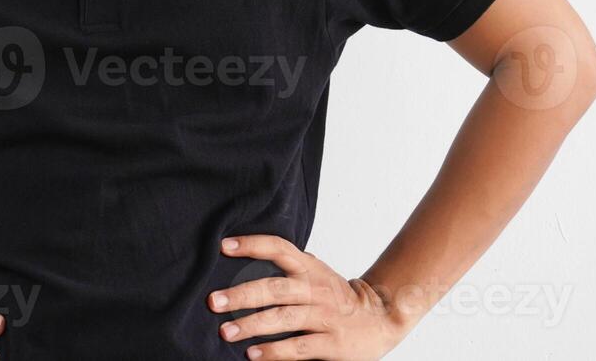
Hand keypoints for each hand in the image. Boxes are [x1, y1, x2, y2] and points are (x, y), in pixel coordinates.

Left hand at [206, 235, 406, 359]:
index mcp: (310, 268)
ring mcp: (325, 316)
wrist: (381, 319)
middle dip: (242, 294)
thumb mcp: (316, 273)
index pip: (279, 248)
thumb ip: (288, 266)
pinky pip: (299, 346)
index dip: (252, 245)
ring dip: (252, 325)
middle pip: (274, 288)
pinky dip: (275, 351)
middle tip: (214, 301)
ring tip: (226, 331)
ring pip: (284, 318)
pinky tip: (253, 354)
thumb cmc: (337, 296)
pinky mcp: (332, 343)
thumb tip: (246, 257)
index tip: (224, 247)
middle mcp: (316, 289)